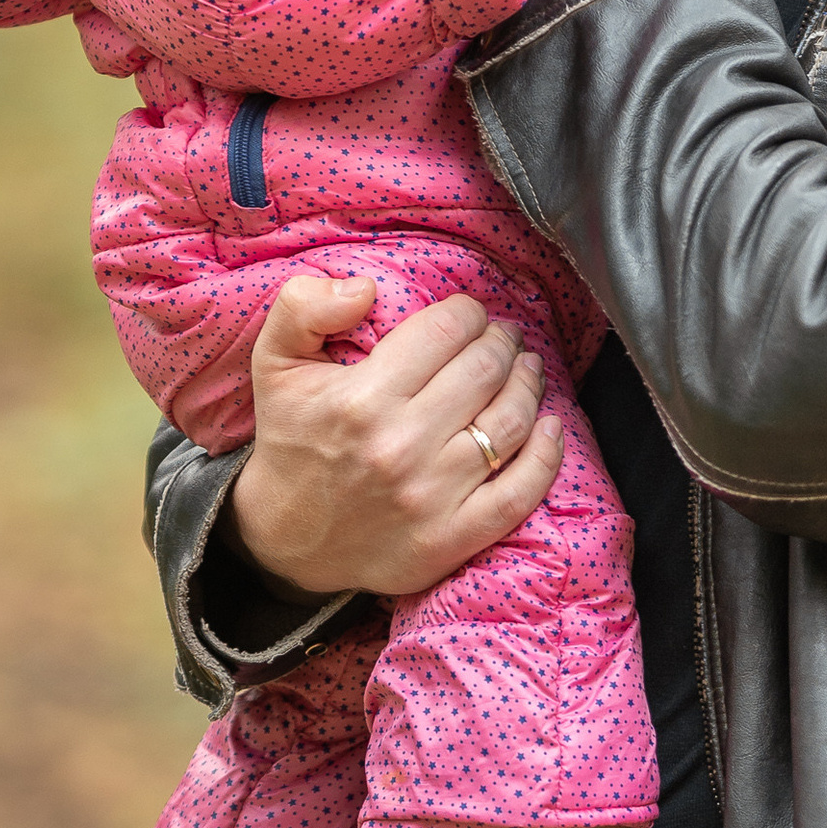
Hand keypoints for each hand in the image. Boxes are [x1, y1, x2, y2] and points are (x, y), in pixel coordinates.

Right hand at [229, 271, 563, 598]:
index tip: (469, 315)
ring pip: (510, 423)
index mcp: (361, 399)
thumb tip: (364, 287)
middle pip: (485, 370)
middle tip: (503, 338)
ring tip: (527, 369)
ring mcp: (430, 498)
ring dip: (529, 385)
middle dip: (503, 342)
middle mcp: (400, 448)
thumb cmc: (291, 439)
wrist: (285, 538)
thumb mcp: (275, 362)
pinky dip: (546, 456)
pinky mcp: (449, 540)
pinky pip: (519, 494)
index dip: (468, 312)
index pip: (446, 331)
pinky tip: (551, 427)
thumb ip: (302, 306)